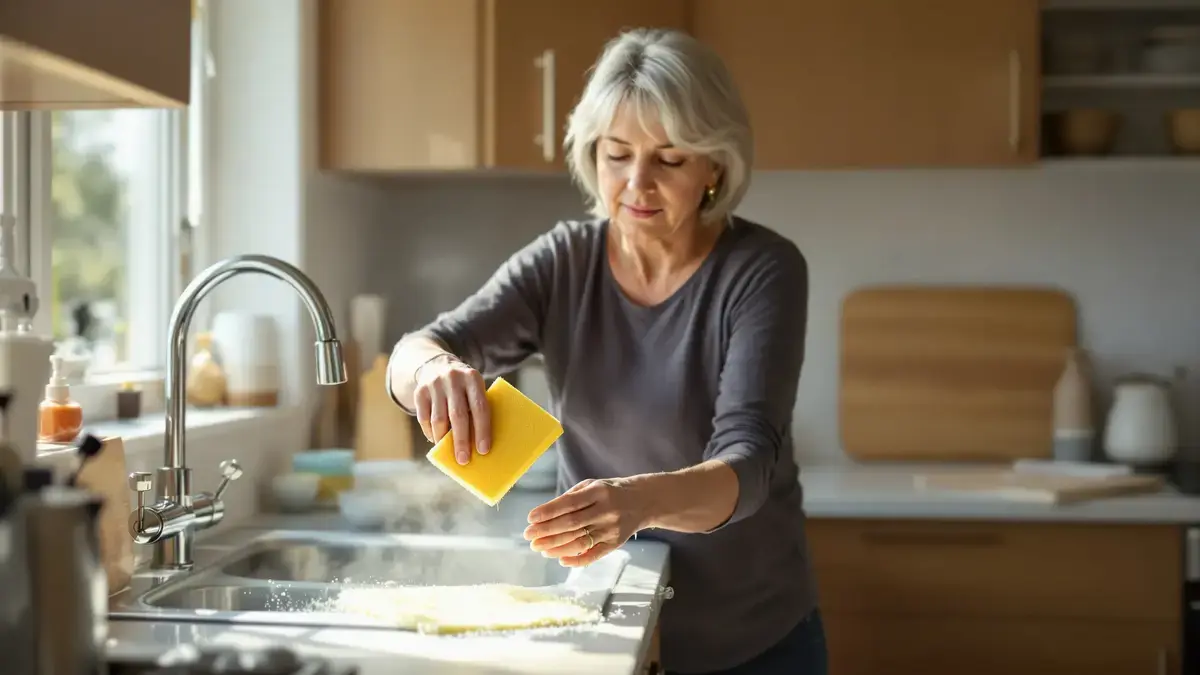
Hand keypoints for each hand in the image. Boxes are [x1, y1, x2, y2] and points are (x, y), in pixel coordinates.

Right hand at [413, 354, 490, 464]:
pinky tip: (437, 440)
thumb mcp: (473, 388)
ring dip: (444, 440)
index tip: (483, 450)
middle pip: (458, 415)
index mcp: (473, 377)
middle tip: (464, 460)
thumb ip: (476, 408)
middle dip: (461, 441)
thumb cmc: (463, 386)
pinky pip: (424, 419)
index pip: (480, 407)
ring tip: (450, 453)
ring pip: (438, 420)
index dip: (482, 430)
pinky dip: (430, 433)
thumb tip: (478, 444)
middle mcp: (453, 379)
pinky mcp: (420, 392)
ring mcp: (434, 384)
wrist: (436, 366)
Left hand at [523, 478, 650, 566]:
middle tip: (528, 536)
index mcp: (598, 492)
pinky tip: (560, 559)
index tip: (530, 518)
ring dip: (556, 547)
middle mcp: (606, 511)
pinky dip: (576, 560)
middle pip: (572, 524)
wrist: (642, 501)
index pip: (569, 504)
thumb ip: (570, 498)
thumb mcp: (591, 485)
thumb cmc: (608, 492)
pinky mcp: (615, 544)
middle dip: (547, 532)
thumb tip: (543, 515)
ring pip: (580, 542)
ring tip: (540, 548)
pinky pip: (594, 555)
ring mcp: (611, 529)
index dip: (548, 512)